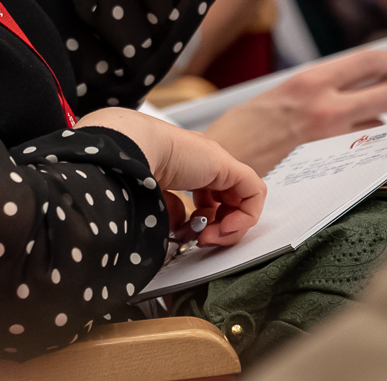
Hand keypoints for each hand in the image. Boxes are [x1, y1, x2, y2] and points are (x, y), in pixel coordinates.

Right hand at [77, 108, 265, 246]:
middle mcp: (205, 163)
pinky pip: (254, 192)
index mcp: (187, 167)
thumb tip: (181, 225)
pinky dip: (244, 216)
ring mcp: (217, 162)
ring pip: (243, 199)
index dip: (207, 222)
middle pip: (229, 201)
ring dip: (230, 227)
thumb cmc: (132, 166)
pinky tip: (224, 228)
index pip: (210, 198)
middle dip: (220, 229)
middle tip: (203, 241)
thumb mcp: (153, 197)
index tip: (192, 237)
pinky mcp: (228, 165)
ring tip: (209, 236)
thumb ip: (170, 211)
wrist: (132, 146)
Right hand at [201, 50, 386, 175]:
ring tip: (355, 127)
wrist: (226, 164)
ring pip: (382, 128)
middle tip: (383, 97)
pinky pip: (366, 153)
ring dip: (375, 126)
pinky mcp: (336, 166)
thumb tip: (341, 86)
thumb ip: (312, 89)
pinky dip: (363, 149)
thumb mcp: (277, 93)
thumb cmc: (241, 132)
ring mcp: (335, 140)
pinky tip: (348, 148)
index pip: (369, 62)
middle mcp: (328, 108)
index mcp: (310, 82)